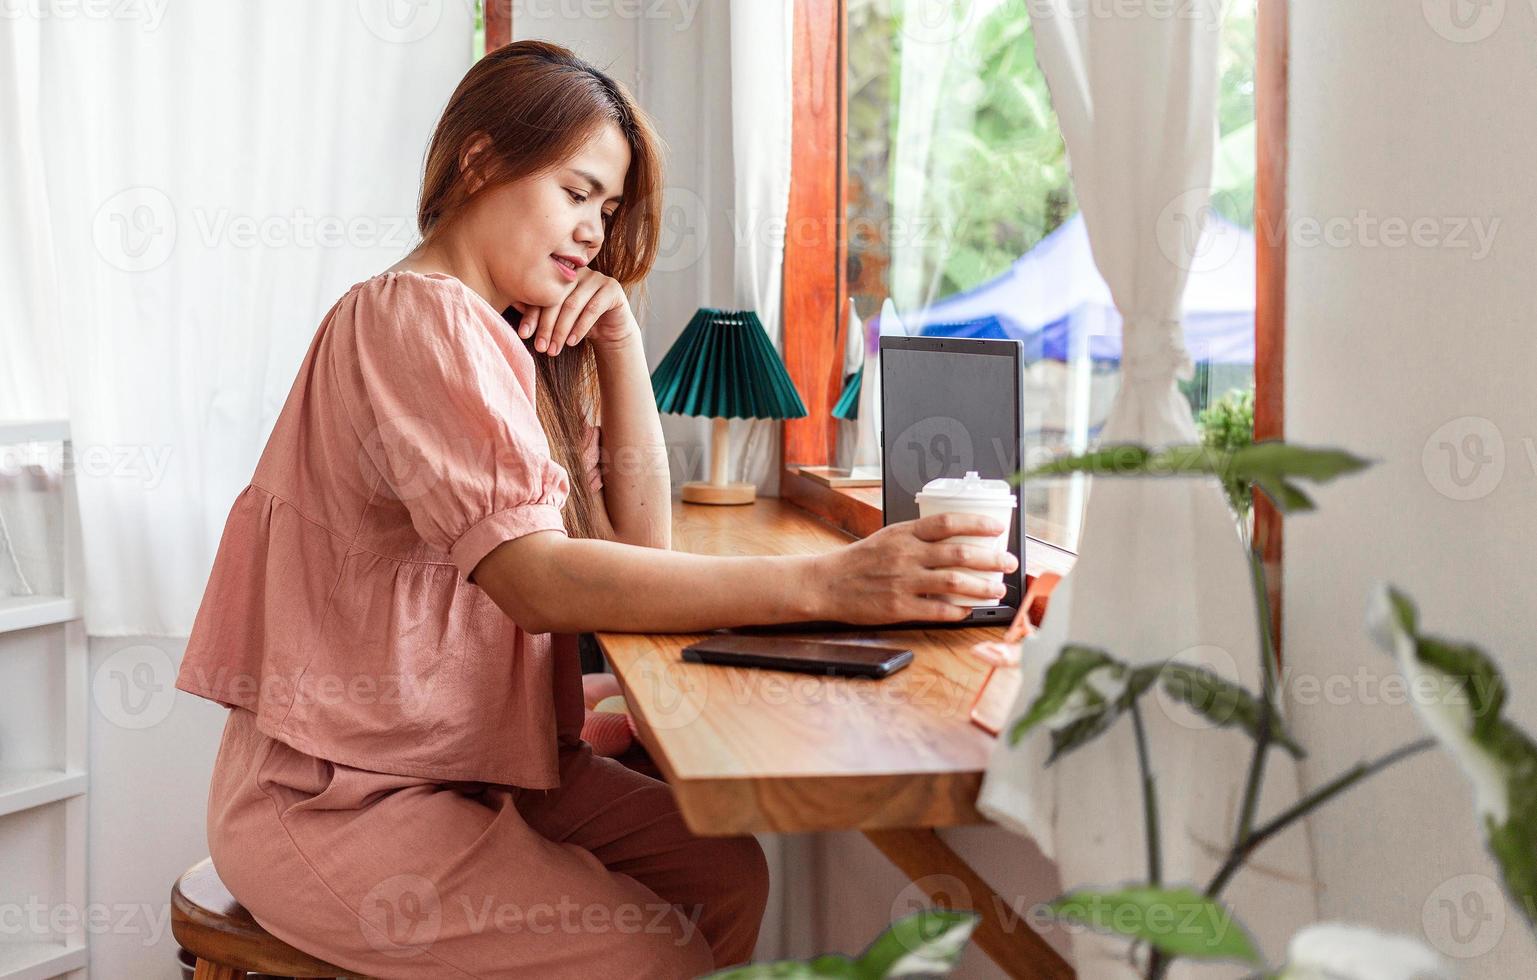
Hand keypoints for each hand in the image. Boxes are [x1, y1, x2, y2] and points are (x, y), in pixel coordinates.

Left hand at [512, 267, 637, 355]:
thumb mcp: (555, 319)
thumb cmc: (577, 323)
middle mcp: (578, 271)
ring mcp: (597, 277)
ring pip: (574, 305)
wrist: (610, 330)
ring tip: (554, 350)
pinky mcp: (612, 288)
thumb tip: (512, 304)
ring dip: (561, 330)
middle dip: (546, 326)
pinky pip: (593, 309)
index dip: (532, 314)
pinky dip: (580, 328)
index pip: (543, 293)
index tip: (523, 335)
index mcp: (560, 273)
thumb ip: (537, 309)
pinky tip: (571, 342)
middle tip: (540, 347)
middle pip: (557, 298)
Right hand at [809, 513, 1018, 624]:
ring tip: (997, 589)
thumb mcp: (888, 537)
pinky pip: (937, 609)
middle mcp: (906, 555)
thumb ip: (918, 538)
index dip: (977, 523)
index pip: (947, 522)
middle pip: (959, 554)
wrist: (828, 584)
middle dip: (991, 559)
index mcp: (904, 534)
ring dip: (982, 586)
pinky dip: (958, 610)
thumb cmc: (860, 561)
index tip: (997, 528)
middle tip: (1009, 563)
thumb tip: (954, 539)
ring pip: (954, 582)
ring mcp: (903, 582)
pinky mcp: (899, 608)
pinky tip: (968, 610)